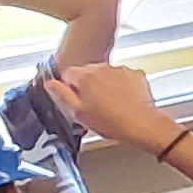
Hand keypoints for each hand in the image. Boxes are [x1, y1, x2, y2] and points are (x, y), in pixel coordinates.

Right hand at [45, 61, 181, 156]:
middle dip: (87, 84)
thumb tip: (50, 83)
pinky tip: (124, 99)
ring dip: (105, 83)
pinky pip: (123, 76)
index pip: (68, 73)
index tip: (76, 98)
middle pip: (87, 71)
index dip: (70, 87)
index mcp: (84, 76)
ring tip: (110, 103)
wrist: (142, 124)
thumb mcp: (78, 112)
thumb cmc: (110, 122)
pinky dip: (122, 84)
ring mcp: (121, 70)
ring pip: (106, 73)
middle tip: (93, 103)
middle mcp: (102, 68)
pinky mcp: (136, 74)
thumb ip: (62, 94)